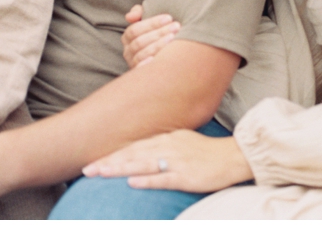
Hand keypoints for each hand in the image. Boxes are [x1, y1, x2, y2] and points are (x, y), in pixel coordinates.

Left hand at [83, 130, 252, 192]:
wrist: (234, 156)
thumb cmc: (208, 152)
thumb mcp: (184, 141)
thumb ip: (163, 144)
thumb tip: (143, 151)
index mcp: (167, 138)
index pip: (134, 146)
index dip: (113, 153)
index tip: (94, 159)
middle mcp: (169, 146)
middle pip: (133, 153)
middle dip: (109, 161)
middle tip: (87, 169)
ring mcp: (177, 160)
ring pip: (143, 163)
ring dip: (120, 168)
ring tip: (100, 173)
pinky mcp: (187, 175)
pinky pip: (164, 178)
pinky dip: (147, 180)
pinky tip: (132, 183)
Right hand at [122, 4, 179, 67]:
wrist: (164, 54)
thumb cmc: (156, 31)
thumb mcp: (146, 19)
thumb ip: (138, 12)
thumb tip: (130, 17)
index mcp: (127, 37)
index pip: (135, 29)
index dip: (152, 23)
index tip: (169, 18)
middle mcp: (127, 51)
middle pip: (139, 42)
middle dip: (159, 33)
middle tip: (176, 27)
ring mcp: (133, 63)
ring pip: (142, 55)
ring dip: (159, 46)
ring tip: (174, 38)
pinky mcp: (140, 74)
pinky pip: (142, 70)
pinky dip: (149, 64)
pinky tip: (161, 58)